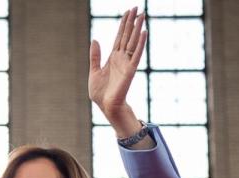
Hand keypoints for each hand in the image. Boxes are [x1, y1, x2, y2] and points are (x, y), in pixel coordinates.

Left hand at [88, 6, 145, 135]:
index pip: (119, 37)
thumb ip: (95, 56)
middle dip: (132, 22)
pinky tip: (144, 32)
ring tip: (142, 15)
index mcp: (113, 58)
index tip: (127, 12)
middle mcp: (121, 58)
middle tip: (137, 7)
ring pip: (133, 42)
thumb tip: (95, 40)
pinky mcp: (130, 70)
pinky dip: (141, 43)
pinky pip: (137, 54)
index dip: (123, 24)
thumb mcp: (94, 71)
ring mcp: (127, 63)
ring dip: (138, 28)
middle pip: (127, 36)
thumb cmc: (100, 92)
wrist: (105, 106)